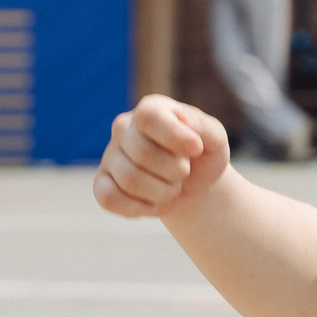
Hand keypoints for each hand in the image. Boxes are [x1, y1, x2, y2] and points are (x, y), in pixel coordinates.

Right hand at [95, 96, 231, 218]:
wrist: (192, 184)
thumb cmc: (202, 156)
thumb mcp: (215, 138)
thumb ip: (203, 126)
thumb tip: (183, 122)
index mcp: (151, 108)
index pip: (148, 117)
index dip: (173, 137)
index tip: (196, 150)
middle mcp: (124, 127)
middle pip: (142, 153)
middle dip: (174, 171)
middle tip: (185, 172)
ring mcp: (110, 155)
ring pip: (129, 179)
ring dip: (161, 192)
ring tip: (173, 188)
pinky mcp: (101, 183)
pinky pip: (109, 199)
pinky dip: (137, 208)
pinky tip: (153, 203)